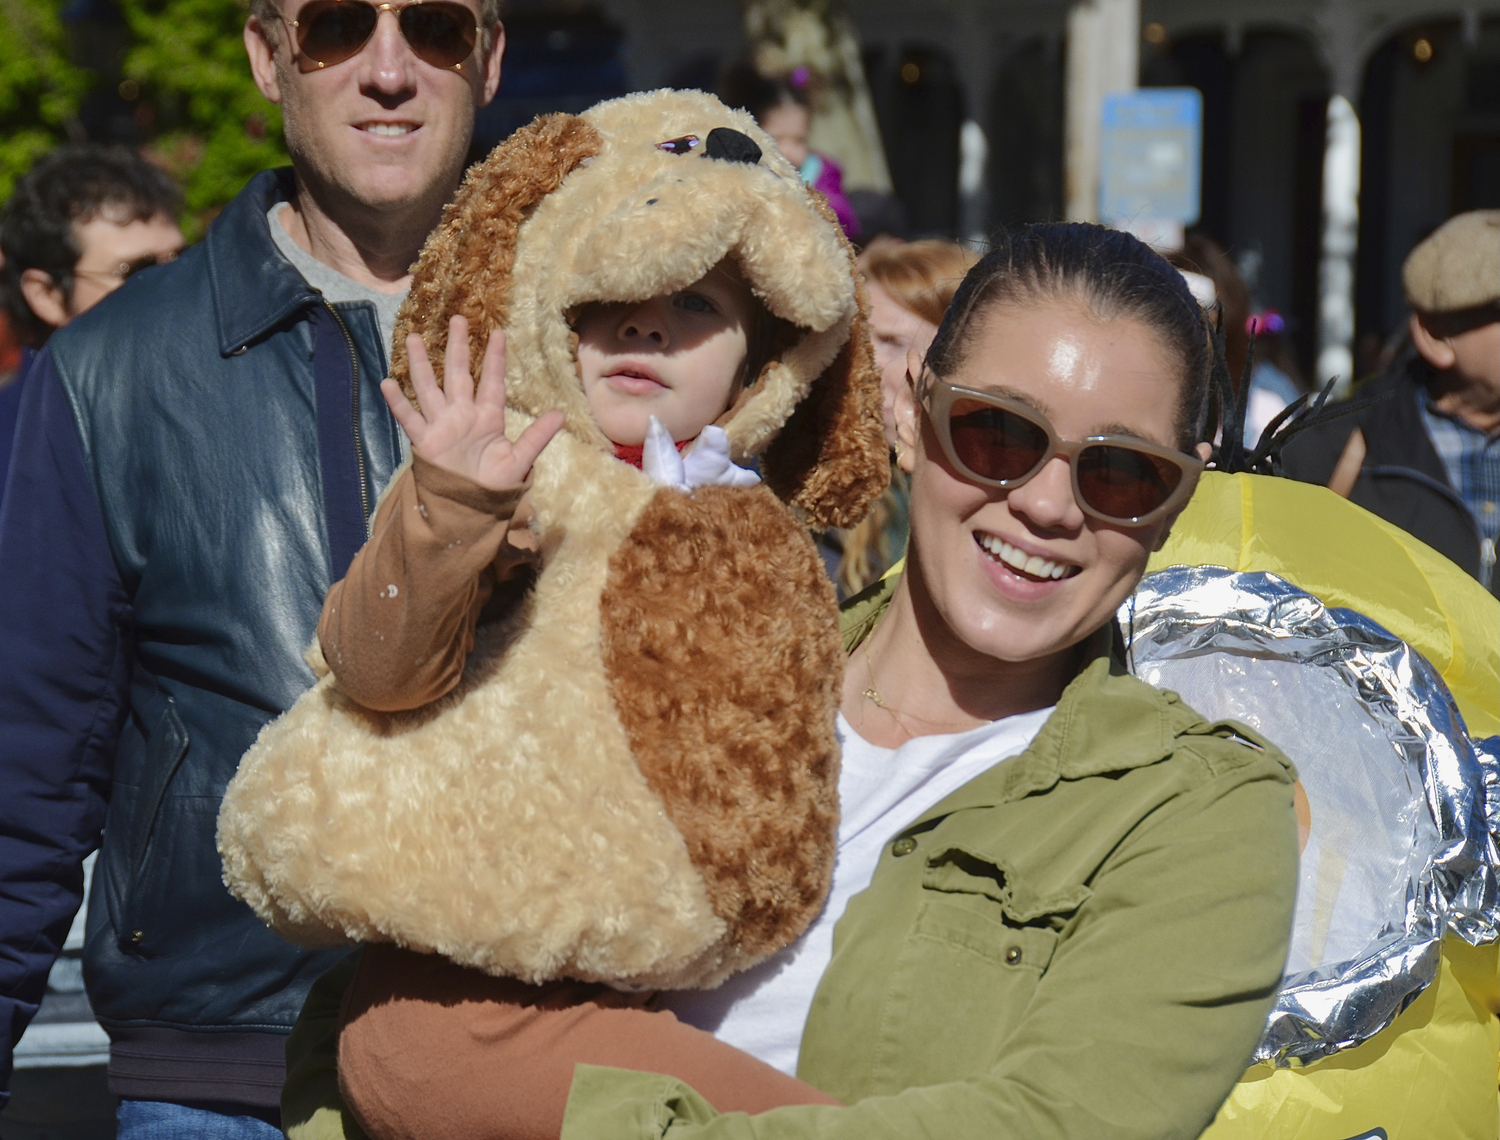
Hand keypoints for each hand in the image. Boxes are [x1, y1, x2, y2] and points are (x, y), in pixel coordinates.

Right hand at [383, 316, 563, 491]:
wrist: (471, 511)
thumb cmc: (494, 486)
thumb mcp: (520, 461)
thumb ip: (537, 437)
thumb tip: (561, 414)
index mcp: (488, 418)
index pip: (492, 381)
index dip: (494, 358)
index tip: (498, 332)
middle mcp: (463, 416)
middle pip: (458, 374)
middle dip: (457, 347)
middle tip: (457, 318)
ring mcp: (442, 426)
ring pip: (430, 388)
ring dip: (421, 364)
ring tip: (413, 337)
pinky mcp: (425, 441)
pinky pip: (410, 418)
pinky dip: (399, 402)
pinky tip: (388, 382)